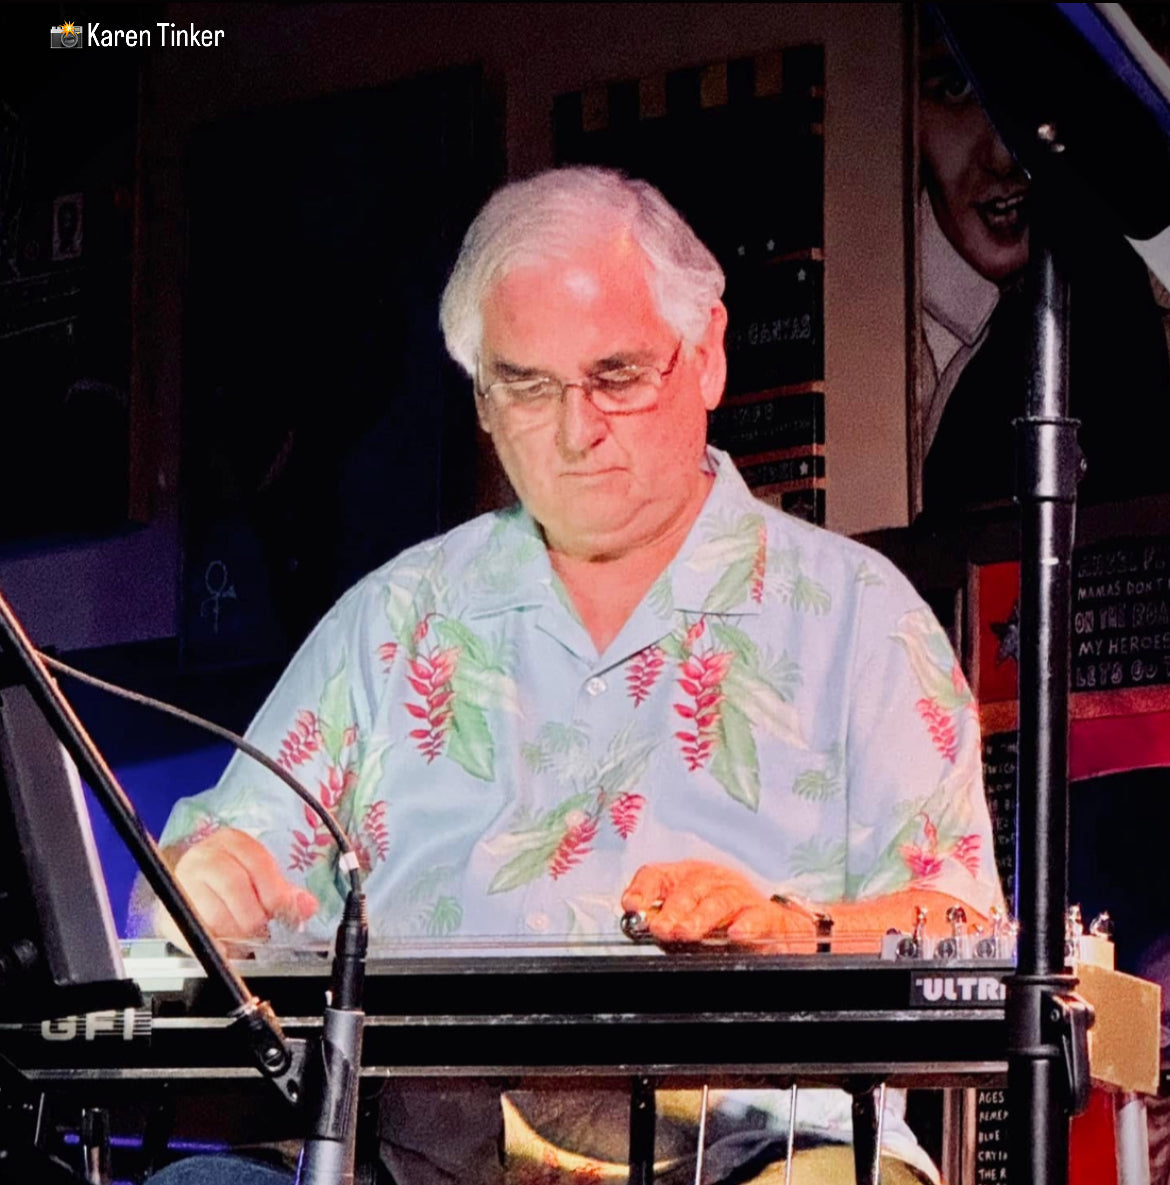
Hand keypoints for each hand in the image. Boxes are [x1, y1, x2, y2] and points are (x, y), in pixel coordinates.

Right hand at [156, 827, 317, 947]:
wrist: (192, 888)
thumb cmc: (233, 881)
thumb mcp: (262, 879)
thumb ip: (286, 893)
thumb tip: (307, 907)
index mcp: (232, 841)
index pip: (258, 862)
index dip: (274, 892)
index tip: (282, 912)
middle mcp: (204, 856)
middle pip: (234, 885)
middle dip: (253, 915)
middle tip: (262, 930)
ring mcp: (182, 882)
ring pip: (213, 912)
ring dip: (234, 932)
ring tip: (245, 938)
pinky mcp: (168, 912)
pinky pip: (193, 933)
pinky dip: (214, 944)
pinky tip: (227, 947)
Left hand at [621, 860, 817, 949]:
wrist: (774, 932)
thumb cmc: (722, 927)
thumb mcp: (687, 926)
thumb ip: (666, 926)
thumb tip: (642, 928)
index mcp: (686, 880)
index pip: (659, 875)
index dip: (642, 888)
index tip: (631, 904)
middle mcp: (712, 882)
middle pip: (689, 887)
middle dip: (673, 908)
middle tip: (661, 927)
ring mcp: (741, 896)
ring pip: (720, 900)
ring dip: (701, 916)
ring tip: (687, 931)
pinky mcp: (768, 916)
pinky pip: (758, 915)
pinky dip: (748, 924)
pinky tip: (736, 933)